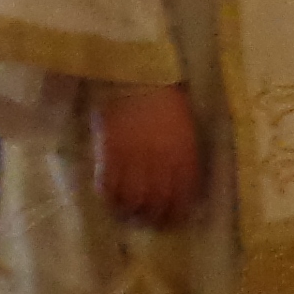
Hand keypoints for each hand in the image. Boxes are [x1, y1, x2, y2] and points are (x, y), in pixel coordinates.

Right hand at [98, 84, 204, 227]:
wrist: (135, 72)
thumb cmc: (163, 93)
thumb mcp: (184, 124)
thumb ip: (183, 152)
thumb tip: (181, 175)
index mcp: (185, 155)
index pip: (183, 197)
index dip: (177, 214)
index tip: (171, 220)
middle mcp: (162, 163)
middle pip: (158, 204)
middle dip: (152, 218)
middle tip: (146, 221)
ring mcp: (135, 159)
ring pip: (133, 200)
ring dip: (129, 213)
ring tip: (125, 215)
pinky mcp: (111, 153)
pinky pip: (109, 186)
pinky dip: (109, 197)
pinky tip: (109, 199)